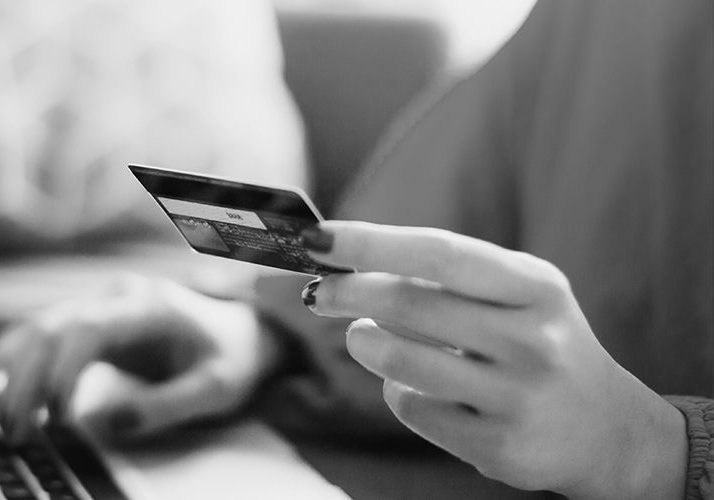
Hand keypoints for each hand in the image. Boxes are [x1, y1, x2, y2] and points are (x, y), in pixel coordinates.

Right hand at [0, 273, 280, 444]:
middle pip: (53, 326)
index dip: (60, 371)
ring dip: (14, 370)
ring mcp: (105, 305)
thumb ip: (167, 405)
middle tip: (14, 433)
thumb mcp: (216, 389)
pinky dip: (18, 354)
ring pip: (42, 326)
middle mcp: (120, 298)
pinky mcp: (97, 321)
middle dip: (25, 379)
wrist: (244, 334)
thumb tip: (107, 423)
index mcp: (150, 307)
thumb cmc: (233, 361)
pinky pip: (47, 332)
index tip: (55, 418)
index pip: (88, 329)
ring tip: (2, 419)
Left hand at [301, 222, 687, 499]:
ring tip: (361, 337)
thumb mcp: (516, 295)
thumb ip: (445, 277)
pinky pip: (414, 408)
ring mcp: (518, 397)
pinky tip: (412, 384)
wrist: (606, 428)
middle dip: (349, 293)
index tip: (319, 237)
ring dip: (364, 342)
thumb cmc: (537, 342)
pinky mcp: (499, 447)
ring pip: (401, 361)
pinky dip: (396, 390)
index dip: (372, 242)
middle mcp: (533, 339)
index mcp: (536, 287)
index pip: (440, 252)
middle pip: (410, 303)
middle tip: (320, 292)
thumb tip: (349, 264)